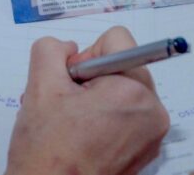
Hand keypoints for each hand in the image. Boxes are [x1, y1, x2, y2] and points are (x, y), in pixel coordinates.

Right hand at [5, 26, 168, 174]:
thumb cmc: (48, 153)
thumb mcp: (40, 85)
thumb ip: (51, 50)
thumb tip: (67, 48)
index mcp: (134, 93)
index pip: (116, 40)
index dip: (85, 56)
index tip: (72, 80)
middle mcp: (152, 114)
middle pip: (119, 66)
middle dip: (88, 79)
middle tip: (67, 104)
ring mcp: (150, 136)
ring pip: (119, 91)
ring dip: (92, 99)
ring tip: (70, 122)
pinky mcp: (143, 151)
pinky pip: (124, 116)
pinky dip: (101, 118)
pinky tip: (79, 135)